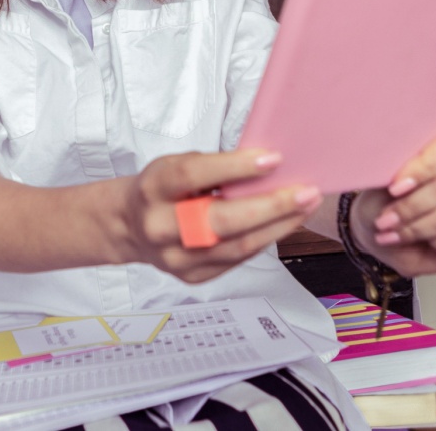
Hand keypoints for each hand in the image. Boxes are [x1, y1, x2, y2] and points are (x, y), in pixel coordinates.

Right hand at [120, 150, 320, 283]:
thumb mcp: (175, 165)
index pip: (193, 175)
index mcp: (154, 189)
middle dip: (270, 206)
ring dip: (278, 226)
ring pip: (237, 246)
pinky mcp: (193, 276)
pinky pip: (238, 259)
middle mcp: (160, 227)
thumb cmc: (161, 189)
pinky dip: (264, 239)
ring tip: (305, 207)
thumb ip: (213, 167)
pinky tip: (283, 224)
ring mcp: (176, 258)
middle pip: (221, 221)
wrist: (130, 226)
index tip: (272, 159)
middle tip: (305, 192)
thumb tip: (266, 166)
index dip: (234, 167)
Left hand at [354, 126, 435, 276]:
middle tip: (387, 218)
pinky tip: (426, 241)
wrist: (382, 229)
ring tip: (397, 232)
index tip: (395, 187)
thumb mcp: (377, 180)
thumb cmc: (382, 200)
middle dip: (410, 208)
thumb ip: (391, 166)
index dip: (424, 168)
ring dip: (417, 229)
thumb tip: (395, 164)